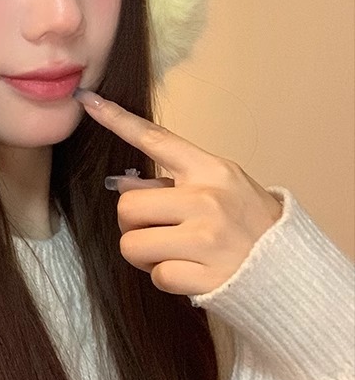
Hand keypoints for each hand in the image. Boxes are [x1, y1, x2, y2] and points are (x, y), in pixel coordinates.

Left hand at [74, 90, 283, 296]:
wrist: (292, 271)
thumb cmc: (250, 226)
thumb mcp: (221, 189)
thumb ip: (175, 183)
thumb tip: (121, 185)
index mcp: (210, 170)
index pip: (154, 139)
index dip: (116, 119)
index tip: (87, 100)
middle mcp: (207, 199)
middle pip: (128, 205)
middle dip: (133, 223)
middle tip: (160, 231)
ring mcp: (206, 239)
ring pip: (132, 245)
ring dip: (145, 255)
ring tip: (176, 252)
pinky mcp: (205, 276)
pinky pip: (156, 276)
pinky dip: (167, 278)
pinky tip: (191, 272)